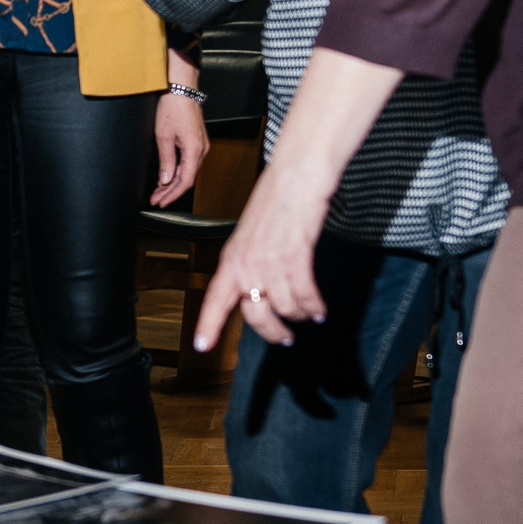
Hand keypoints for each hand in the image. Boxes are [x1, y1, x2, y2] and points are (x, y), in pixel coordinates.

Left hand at [150, 93, 209, 207]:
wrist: (181, 89)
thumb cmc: (173, 107)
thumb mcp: (163, 137)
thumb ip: (166, 161)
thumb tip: (165, 180)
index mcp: (195, 151)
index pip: (185, 182)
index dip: (172, 194)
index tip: (160, 201)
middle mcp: (202, 150)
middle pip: (187, 178)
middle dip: (170, 191)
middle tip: (156, 199)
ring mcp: (201, 146)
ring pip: (188, 171)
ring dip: (173, 182)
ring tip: (158, 191)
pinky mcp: (197, 141)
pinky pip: (189, 162)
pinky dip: (177, 171)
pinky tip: (167, 176)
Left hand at [192, 162, 331, 353]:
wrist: (294, 177)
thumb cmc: (275, 201)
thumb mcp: (249, 235)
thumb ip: (248, 263)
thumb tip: (256, 291)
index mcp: (231, 258)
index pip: (215, 298)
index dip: (208, 324)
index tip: (201, 346)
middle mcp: (246, 264)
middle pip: (255, 315)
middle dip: (273, 332)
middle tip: (285, 339)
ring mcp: (269, 262)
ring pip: (286, 308)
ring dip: (301, 314)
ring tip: (309, 312)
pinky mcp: (295, 258)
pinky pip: (306, 296)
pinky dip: (315, 307)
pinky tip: (320, 310)